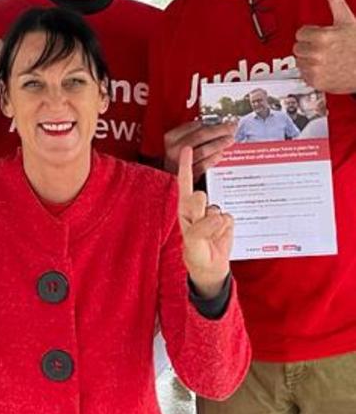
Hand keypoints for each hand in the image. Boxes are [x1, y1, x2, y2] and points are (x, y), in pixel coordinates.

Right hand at [164, 119, 234, 179]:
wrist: (167, 177)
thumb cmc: (173, 158)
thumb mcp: (175, 142)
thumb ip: (189, 133)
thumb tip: (211, 125)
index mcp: (171, 137)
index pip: (194, 125)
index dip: (211, 122)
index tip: (221, 120)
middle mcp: (174, 149)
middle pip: (201, 135)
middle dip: (219, 130)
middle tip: (231, 128)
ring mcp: (180, 162)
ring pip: (204, 150)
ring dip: (219, 144)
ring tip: (229, 140)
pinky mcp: (188, 174)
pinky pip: (204, 165)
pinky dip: (214, 158)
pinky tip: (221, 154)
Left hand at [177, 146, 233, 298]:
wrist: (211, 266)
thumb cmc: (196, 252)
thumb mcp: (193, 243)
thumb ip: (201, 228)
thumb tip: (217, 214)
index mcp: (184, 208)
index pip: (185, 182)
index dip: (186, 165)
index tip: (187, 148)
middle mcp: (198, 206)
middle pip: (200, 196)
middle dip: (201, 211)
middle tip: (201, 229)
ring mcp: (214, 211)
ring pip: (217, 209)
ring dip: (215, 225)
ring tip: (211, 236)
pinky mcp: (227, 218)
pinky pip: (229, 218)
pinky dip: (226, 229)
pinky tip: (221, 236)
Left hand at [294, 0, 355, 92]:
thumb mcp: (347, 19)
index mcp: (322, 36)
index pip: (300, 34)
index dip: (311, 34)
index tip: (321, 36)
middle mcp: (317, 54)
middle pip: (297, 48)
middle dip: (309, 47)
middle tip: (324, 48)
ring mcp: (316, 69)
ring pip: (300, 62)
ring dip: (309, 60)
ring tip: (326, 58)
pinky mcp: (317, 82)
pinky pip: (304, 75)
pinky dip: (313, 73)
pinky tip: (326, 69)